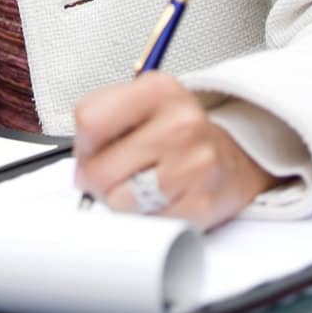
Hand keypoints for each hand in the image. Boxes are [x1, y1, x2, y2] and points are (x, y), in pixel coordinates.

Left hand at [73, 72, 272, 229]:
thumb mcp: (140, 105)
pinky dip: (146, 218)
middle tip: (116, 174)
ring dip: (121, 201)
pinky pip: (146, 223)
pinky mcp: (202, 204)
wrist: (231, 161)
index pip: (89, 120)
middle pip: (100, 169)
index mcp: (159, 89)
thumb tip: (80, 166)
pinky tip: (161, 200)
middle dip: (97, 179)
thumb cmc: (175, 135)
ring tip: (140, 186)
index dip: (83, 144)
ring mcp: (195, 164)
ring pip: (120, 200)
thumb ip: (101, 119)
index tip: (94, 149)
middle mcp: (181, 123)